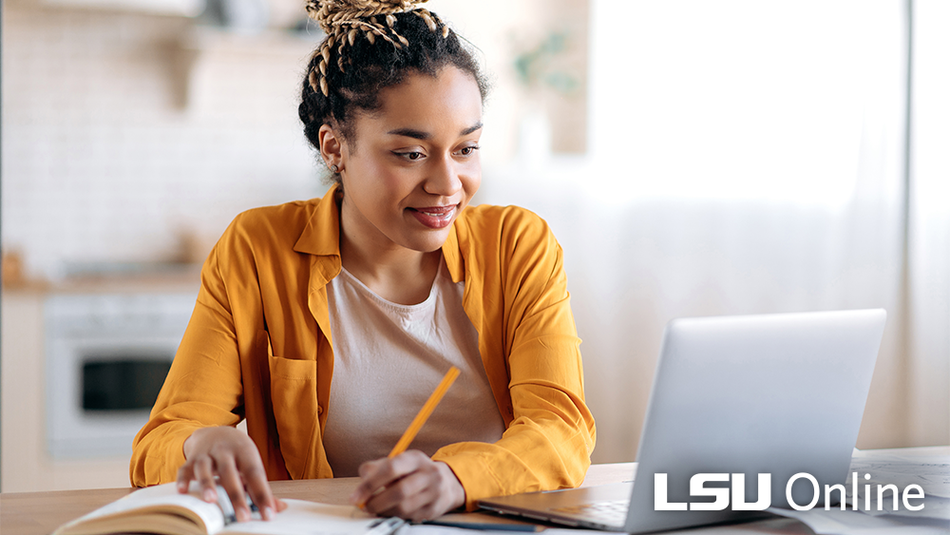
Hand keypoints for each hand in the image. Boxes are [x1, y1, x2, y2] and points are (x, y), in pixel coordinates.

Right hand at [177, 426, 286, 520]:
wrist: (216, 432)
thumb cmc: (237, 454)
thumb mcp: (251, 464)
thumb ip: (261, 487)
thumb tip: (278, 508)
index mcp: (245, 452)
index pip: (255, 474)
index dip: (263, 495)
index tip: (269, 514)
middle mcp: (225, 451)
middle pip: (230, 472)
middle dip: (236, 496)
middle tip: (243, 517)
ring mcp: (207, 454)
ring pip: (205, 468)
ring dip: (207, 483)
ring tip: (211, 501)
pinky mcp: (191, 459)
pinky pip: (185, 468)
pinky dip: (183, 479)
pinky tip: (183, 492)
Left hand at [350, 450, 465, 520]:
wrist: (448, 483)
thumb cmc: (416, 472)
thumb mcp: (400, 462)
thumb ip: (378, 466)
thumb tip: (363, 476)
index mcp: (415, 458)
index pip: (391, 468)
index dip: (370, 484)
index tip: (356, 496)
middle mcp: (428, 473)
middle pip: (399, 491)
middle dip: (377, 502)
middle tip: (365, 506)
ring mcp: (434, 492)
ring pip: (405, 507)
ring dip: (385, 511)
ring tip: (377, 509)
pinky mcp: (435, 509)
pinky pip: (410, 517)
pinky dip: (396, 516)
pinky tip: (391, 511)